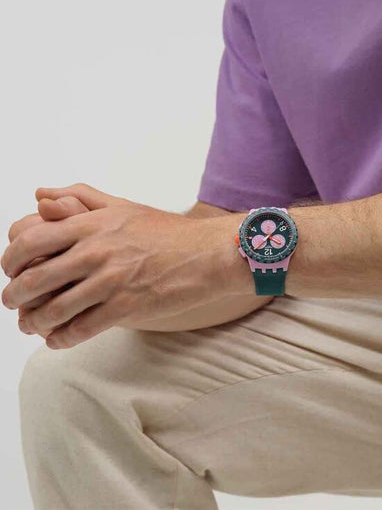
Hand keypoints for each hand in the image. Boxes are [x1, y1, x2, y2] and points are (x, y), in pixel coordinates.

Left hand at [2, 183, 238, 348]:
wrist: (208, 254)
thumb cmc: (169, 232)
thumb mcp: (124, 206)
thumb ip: (82, 197)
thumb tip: (41, 195)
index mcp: (93, 225)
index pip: (31, 239)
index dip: (12, 259)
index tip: (12, 270)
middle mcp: (96, 251)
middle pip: (35, 278)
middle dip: (14, 295)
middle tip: (13, 301)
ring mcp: (111, 281)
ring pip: (54, 309)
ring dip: (34, 322)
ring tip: (31, 324)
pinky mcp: (126, 307)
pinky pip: (81, 328)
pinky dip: (62, 338)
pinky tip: (59, 339)